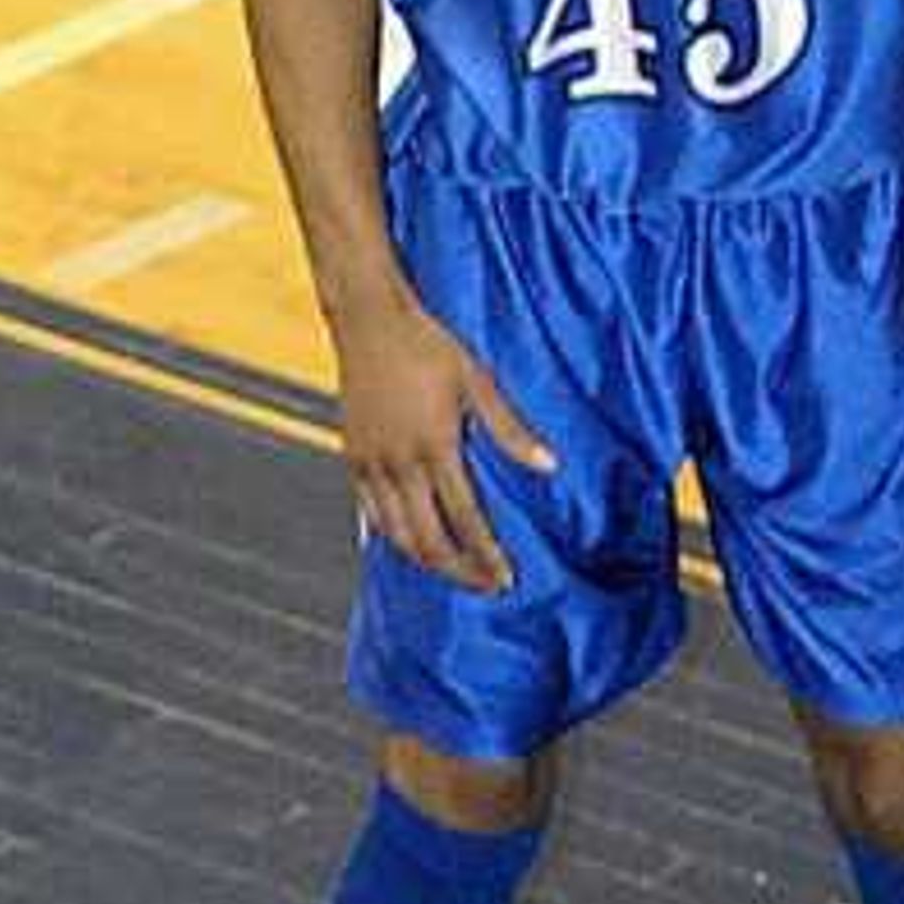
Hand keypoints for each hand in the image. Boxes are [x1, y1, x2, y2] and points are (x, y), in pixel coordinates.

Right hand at [329, 279, 553, 594]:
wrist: (368, 319)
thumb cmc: (427, 344)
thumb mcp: (477, 381)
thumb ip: (511, 430)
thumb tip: (550, 465)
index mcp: (435, 446)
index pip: (465, 519)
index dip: (487, 555)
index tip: (506, 578)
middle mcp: (400, 462)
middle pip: (429, 539)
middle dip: (459, 570)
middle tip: (484, 584)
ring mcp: (371, 463)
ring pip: (396, 534)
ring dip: (426, 560)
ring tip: (453, 569)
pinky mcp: (353, 457)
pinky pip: (370, 513)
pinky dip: (391, 537)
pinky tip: (410, 544)